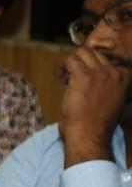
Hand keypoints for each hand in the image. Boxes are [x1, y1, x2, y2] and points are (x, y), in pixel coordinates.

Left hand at [58, 45, 130, 165]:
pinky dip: (61, 67)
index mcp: (125, 77)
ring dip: (69, 63)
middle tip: (71, 78)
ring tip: (64, 78)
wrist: (89, 134)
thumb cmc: (97, 122)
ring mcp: (100, 72)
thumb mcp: (111, 98)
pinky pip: (69, 60)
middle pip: (94, 53)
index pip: (108, 58)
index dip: (92, 66)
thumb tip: (92, 74)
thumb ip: (107, 83)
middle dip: (80, 62)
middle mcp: (115, 71)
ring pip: (82, 52)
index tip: (84, 78)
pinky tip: (60, 79)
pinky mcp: (83, 75)